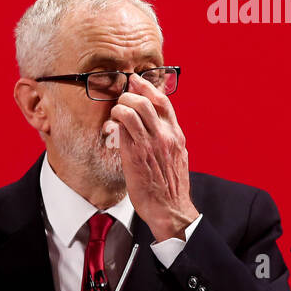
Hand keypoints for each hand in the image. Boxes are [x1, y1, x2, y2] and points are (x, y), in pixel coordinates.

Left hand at [106, 72, 197, 241]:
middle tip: (122, 94)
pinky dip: (116, 118)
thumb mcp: (177, 157)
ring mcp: (151, 143)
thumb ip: (168, 139)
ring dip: (121, 104)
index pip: (164, 102)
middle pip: (148, 100)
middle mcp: (165, 135)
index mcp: (176, 136)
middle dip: (131, 92)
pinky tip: (112, 123)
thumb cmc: (170, 186)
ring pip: (135, 108)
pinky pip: (125, 126)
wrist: (170, 208)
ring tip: (116, 110)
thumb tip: (157, 127)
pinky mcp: (136, 153)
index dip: (148, 88)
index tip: (136, 81)